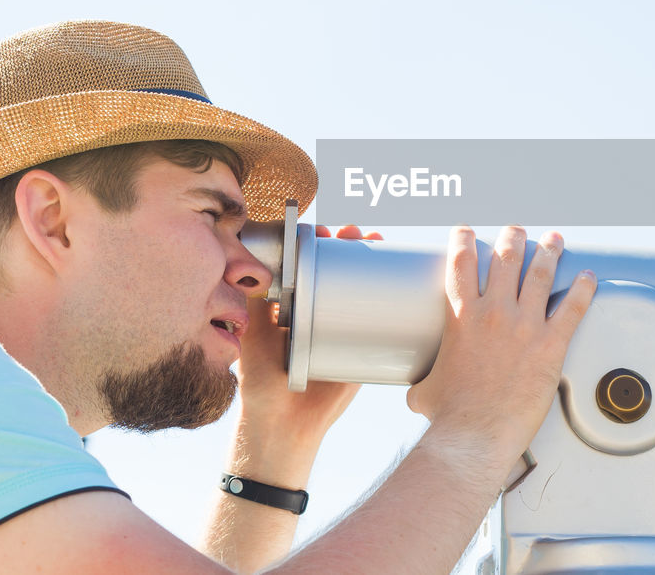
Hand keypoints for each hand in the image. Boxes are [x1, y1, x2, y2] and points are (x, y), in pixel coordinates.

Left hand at [234, 224, 378, 439]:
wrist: (285, 424)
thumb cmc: (261, 380)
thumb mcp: (253, 334)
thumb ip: (253, 303)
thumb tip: (255, 263)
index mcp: (294, 306)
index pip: (309, 265)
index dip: (316, 244)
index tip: (320, 231)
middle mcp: (320, 313)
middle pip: (339, 270)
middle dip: (349, 246)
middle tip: (354, 233)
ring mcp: (344, 331)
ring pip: (362, 289)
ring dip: (373, 261)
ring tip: (375, 240)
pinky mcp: (363, 351)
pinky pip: (382, 324)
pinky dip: (394, 300)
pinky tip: (401, 278)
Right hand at [406, 225, 595, 474]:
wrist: (475, 436)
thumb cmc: (450, 417)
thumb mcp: (425, 391)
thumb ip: (425, 381)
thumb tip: (416, 393)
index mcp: (461, 316)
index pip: (460, 262)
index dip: (463, 239)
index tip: (466, 231)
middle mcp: (493, 313)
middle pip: (504, 258)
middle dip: (512, 238)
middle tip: (516, 231)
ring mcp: (524, 326)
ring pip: (539, 274)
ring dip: (548, 251)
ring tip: (554, 239)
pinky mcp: (550, 345)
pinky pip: (572, 308)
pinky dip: (583, 289)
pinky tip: (588, 276)